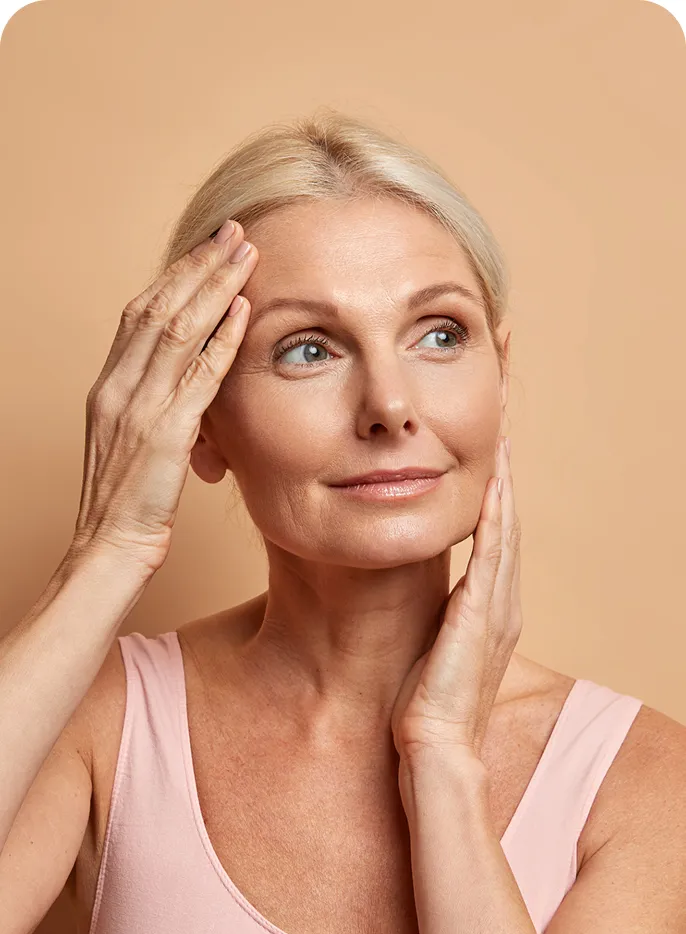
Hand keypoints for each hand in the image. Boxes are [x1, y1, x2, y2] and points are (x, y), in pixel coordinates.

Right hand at [72, 220, 258, 577]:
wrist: (108, 548)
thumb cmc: (126, 507)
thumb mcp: (135, 446)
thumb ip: (153, 409)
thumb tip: (183, 387)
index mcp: (108, 387)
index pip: (141, 314)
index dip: (175, 276)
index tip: (206, 250)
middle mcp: (118, 388)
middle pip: (158, 307)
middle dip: (198, 265)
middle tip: (233, 232)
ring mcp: (138, 408)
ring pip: (177, 330)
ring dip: (215, 287)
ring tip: (246, 254)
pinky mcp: (163, 434)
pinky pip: (196, 377)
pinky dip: (221, 340)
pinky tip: (243, 312)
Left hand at [391, 435, 521, 763]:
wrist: (434, 747)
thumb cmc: (425, 708)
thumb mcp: (433, 651)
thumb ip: (436, 622)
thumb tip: (415, 599)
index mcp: (493, 616)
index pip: (499, 548)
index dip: (496, 506)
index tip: (488, 470)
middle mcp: (504, 609)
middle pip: (510, 532)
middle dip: (504, 486)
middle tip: (500, 441)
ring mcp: (497, 613)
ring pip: (507, 537)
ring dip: (503, 491)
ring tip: (500, 451)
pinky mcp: (480, 618)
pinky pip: (492, 559)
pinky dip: (494, 522)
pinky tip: (491, 491)